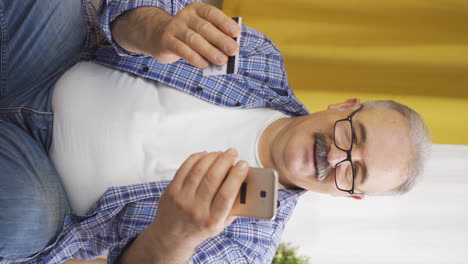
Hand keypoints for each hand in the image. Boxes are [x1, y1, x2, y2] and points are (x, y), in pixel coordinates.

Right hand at [111, 3, 240, 68]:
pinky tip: (204, 64)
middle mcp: (185, 17)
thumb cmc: (186, 34)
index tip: (236, 33)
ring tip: (222, 61)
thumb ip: (214, 36)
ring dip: (209, 51)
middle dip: (221, 40)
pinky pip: (182, 50)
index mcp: (197, 10)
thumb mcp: (200, 30)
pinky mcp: (167, 42)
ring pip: (194, 40)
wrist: (157, 35)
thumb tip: (230, 50)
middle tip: (233, 51)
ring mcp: (175, 29)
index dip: (225, 23)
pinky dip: (194, 58)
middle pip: (205, 28)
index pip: (212, 14)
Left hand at [147, 149, 247, 262]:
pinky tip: (206, 155)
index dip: (236, 176)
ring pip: (199, 169)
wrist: (171, 237)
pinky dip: (198, 157)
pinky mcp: (171, 190)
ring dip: (213, 156)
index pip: (226, 194)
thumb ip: (234, 206)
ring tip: (222, 153)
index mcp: (212, 221)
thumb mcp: (221, 224)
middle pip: (213, 178)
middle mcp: (196, 210)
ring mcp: (182, 199)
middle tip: (233, 153)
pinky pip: (186, 167)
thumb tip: (246, 181)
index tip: (243, 164)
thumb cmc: (200, 228)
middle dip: (226, 160)